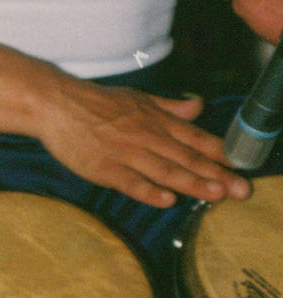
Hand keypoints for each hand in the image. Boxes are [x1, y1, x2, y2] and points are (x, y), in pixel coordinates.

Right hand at [36, 76, 250, 208]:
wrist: (55, 103)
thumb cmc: (95, 102)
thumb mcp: (137, 98)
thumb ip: (169, 107)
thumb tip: (198, 106)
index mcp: (154, 119)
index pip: (194, 138)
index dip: (219, 153)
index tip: (241, 166)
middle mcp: (145, 135)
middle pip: (186, 157)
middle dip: (216, 174)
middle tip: (241, 190)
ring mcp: (125, 152)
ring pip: (164, 170)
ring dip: (192, 183)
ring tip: (216, 195)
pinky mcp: (104, 167)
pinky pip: (130, 181)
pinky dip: (149, 191)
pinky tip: (168, 200)